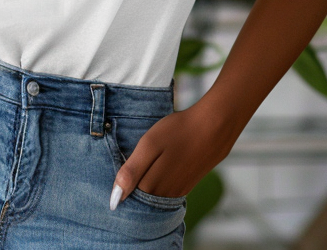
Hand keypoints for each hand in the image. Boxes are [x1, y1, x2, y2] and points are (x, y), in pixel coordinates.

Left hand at [110, 98, 239, 205]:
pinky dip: (158, 183)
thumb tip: (115, 199)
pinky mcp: (187, 185)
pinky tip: (157, 168)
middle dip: (131, 189)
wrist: (214, 127)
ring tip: (140, 168)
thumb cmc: (179, 131)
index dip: (119, 187)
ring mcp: (178, 191)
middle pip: (141, 198)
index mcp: (152, 186)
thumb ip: (131, 171)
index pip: (127, 197)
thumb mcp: (149, 144)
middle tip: (125, 171)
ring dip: (145, 186)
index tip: (112, 177)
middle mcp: (165, 194)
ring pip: (154, 195)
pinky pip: (166, 190)